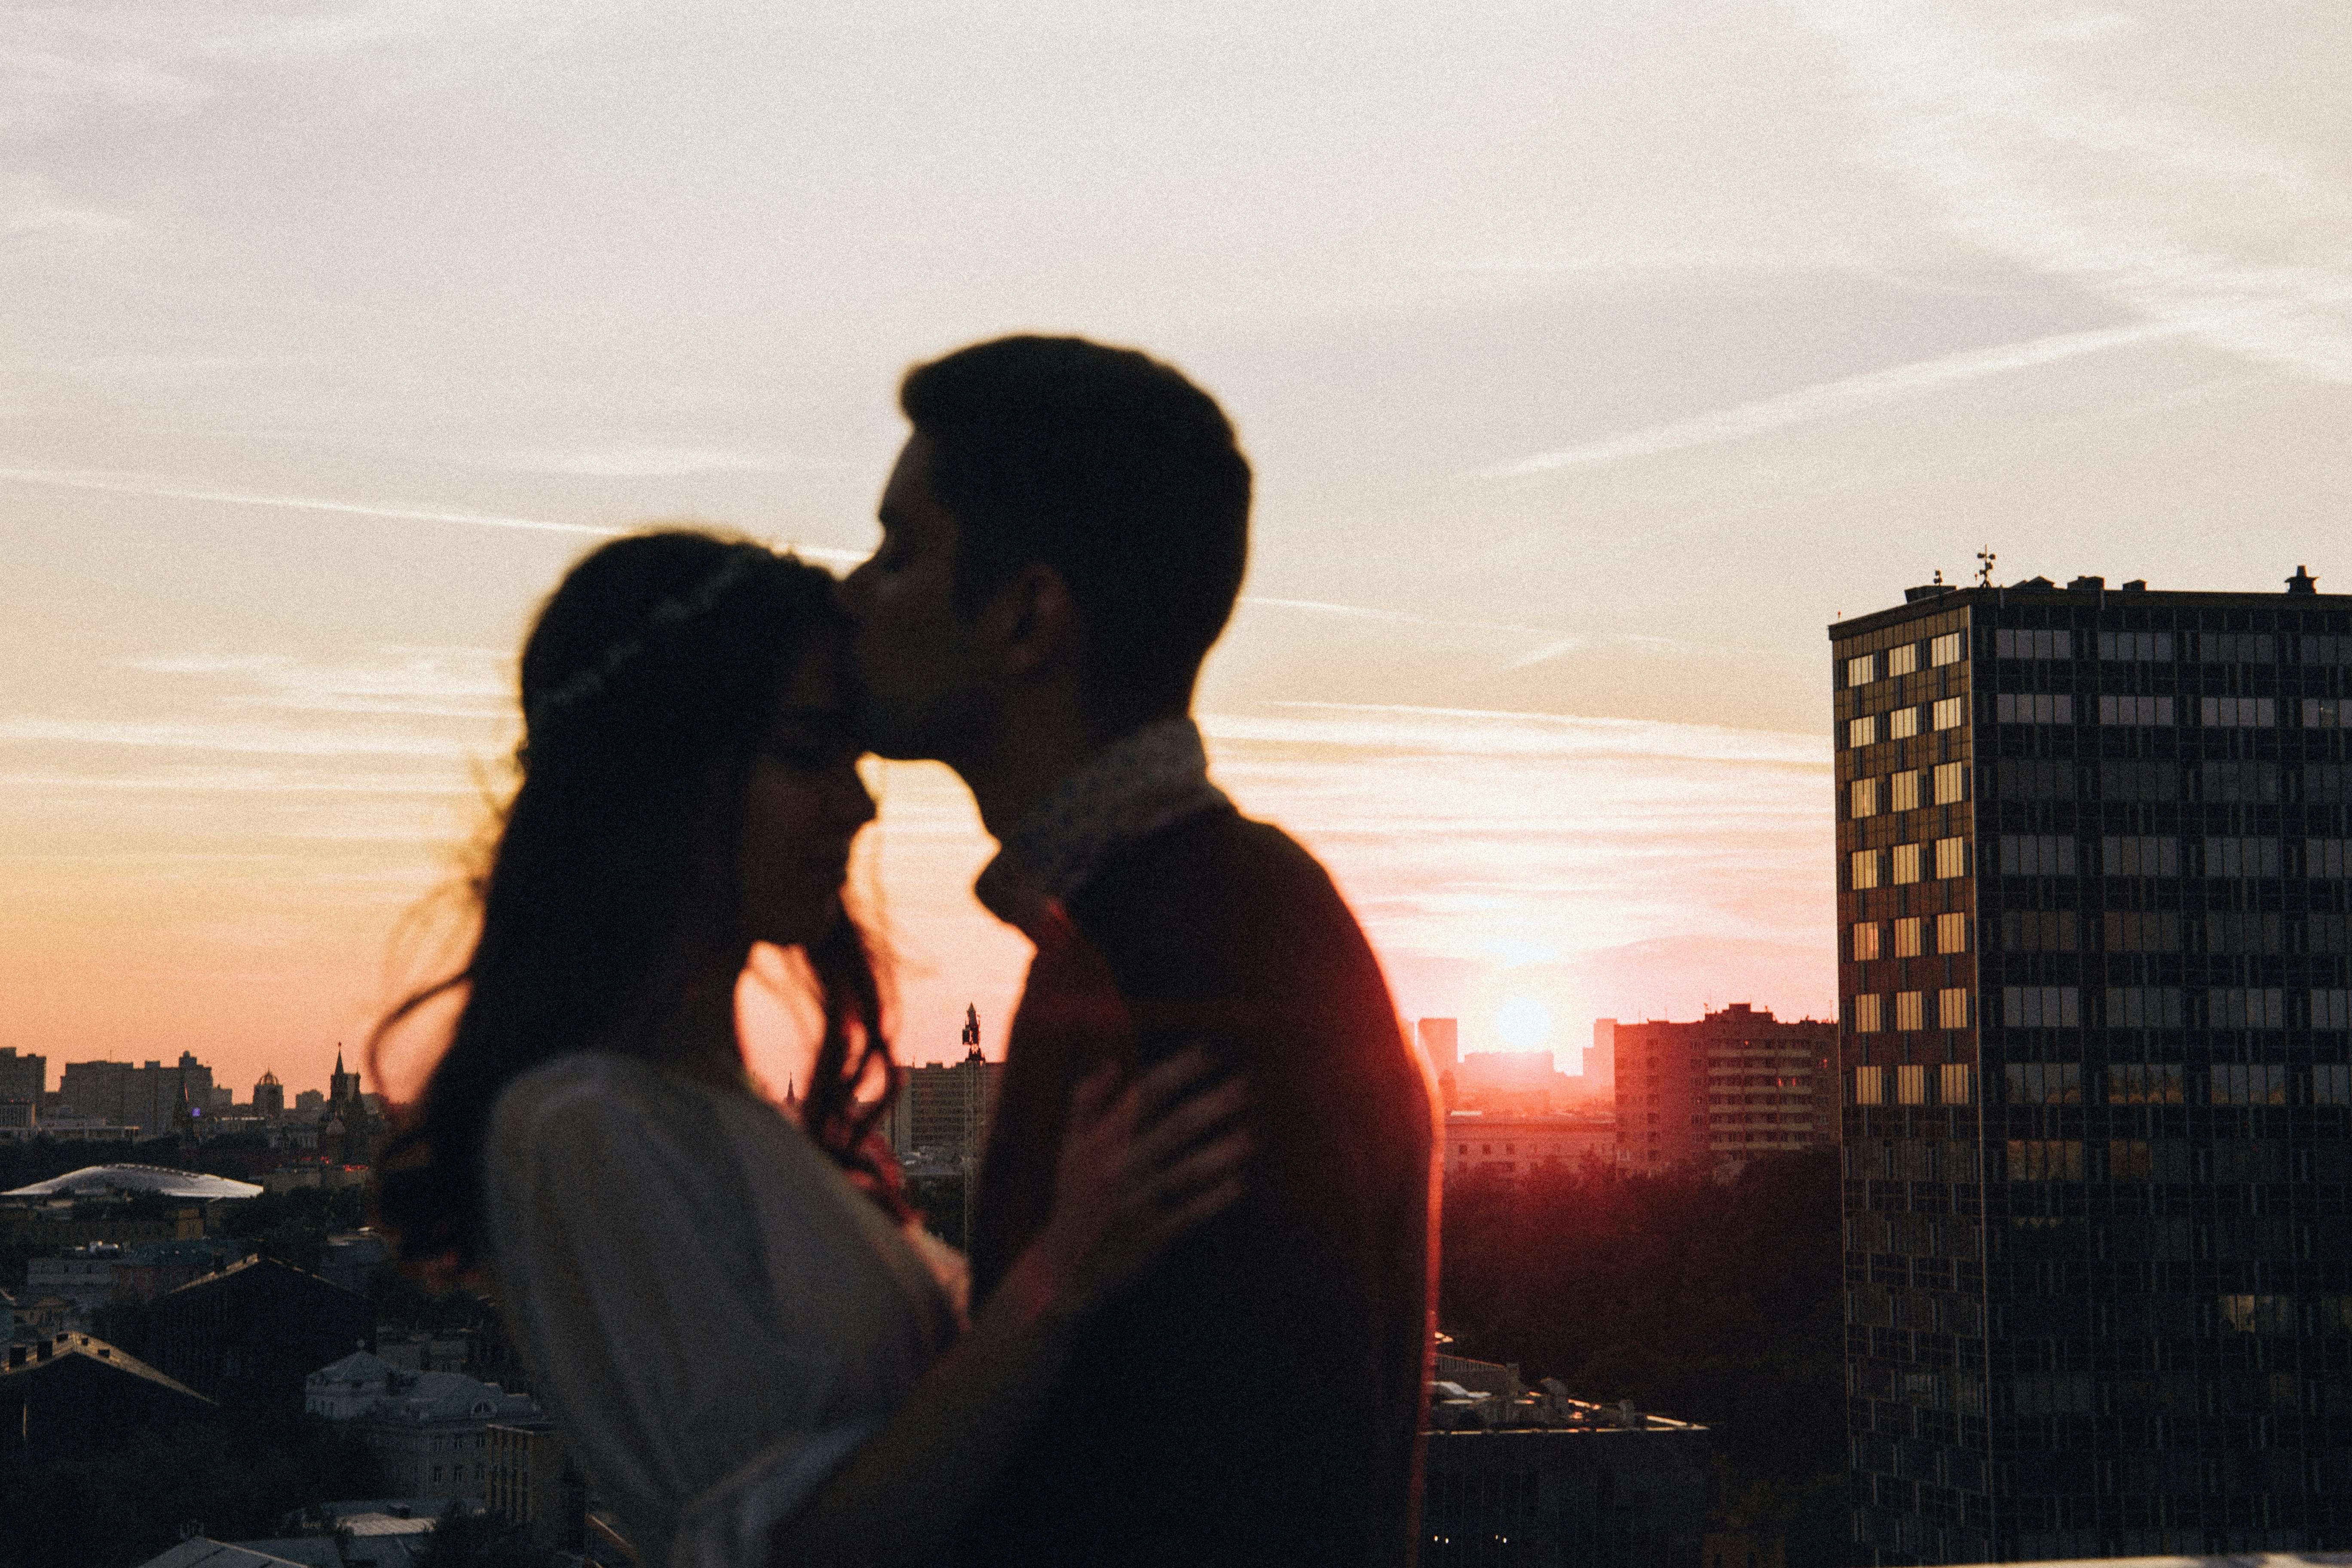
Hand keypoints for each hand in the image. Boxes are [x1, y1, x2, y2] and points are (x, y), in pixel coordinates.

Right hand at [1026, 1048, 1251, 1319]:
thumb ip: (1085, 1102)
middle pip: (1175, 1126)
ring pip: (1187, 1170)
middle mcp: (1118, 1167)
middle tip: (1246, 1085)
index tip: (1208, 1053)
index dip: (1178, 1071)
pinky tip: (1240, 1182)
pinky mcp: (1150, 1235)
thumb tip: (1111, 1064)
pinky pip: (1190, 1213)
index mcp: (1101, 1141)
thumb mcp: (1069, 1148)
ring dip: (1223, 1151)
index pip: (1144, 1095)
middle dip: (1213, 1104)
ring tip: (1251, 1135)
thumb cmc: (1075, 1199)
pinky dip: (1216, 1198)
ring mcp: (1136, 1202)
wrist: (1064, 1267)